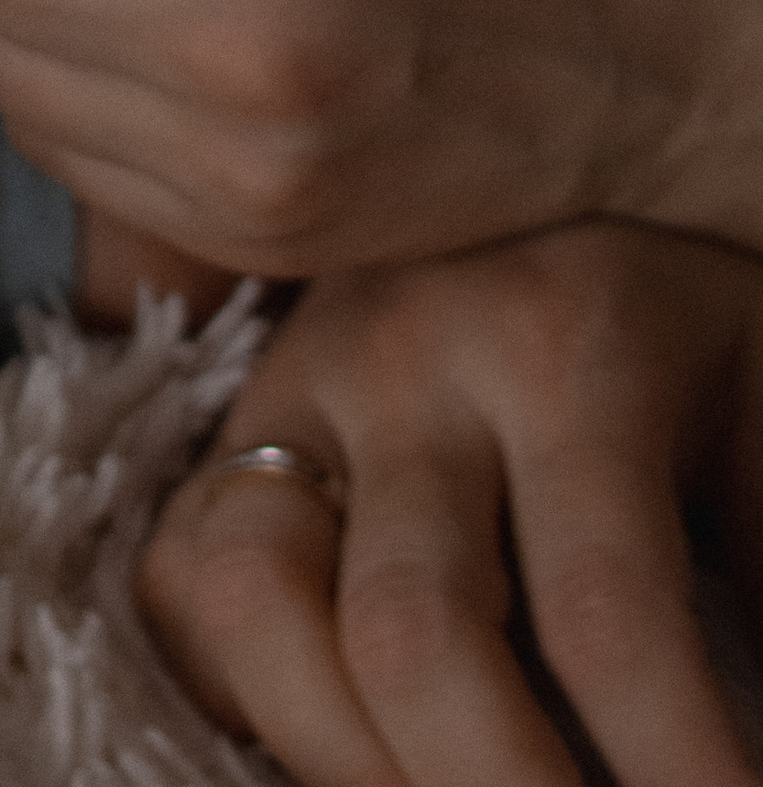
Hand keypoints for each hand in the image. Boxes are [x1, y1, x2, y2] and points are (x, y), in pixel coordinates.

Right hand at [138, 224, 762, 785]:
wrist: (586, 162)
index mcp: (576, 342)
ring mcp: (298, 375)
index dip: (676, 774)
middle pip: (414, 632)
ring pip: (249, 595)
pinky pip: (184, 575)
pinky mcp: (233, 413)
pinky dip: (251, 693)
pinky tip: (352, 749)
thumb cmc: (704, 331)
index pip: (611, 615)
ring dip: (348, 763)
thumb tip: (760, 727)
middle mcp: (411, 345)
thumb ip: (757, 557)